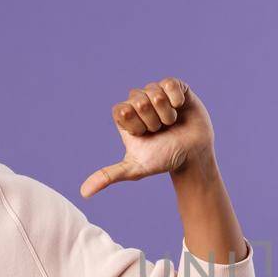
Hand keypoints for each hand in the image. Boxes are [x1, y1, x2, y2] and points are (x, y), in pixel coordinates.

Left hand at [79, 77, 213, 197]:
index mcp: (124, 115)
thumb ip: (109, 176)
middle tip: (160, 130)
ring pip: (156, 93)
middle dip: (154, 120)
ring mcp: (156, 91)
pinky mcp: (174, 86)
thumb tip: (84, 193)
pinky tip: (180, 108)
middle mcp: (138, 101)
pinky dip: (177, 100)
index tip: (145, 135)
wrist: (193, 155)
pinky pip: (170, 84)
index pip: (123, 110)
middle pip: (139, 101)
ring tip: (171, 122)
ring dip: (167, 114)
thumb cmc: (164, 159)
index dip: (136, 125)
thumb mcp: (136, 168)